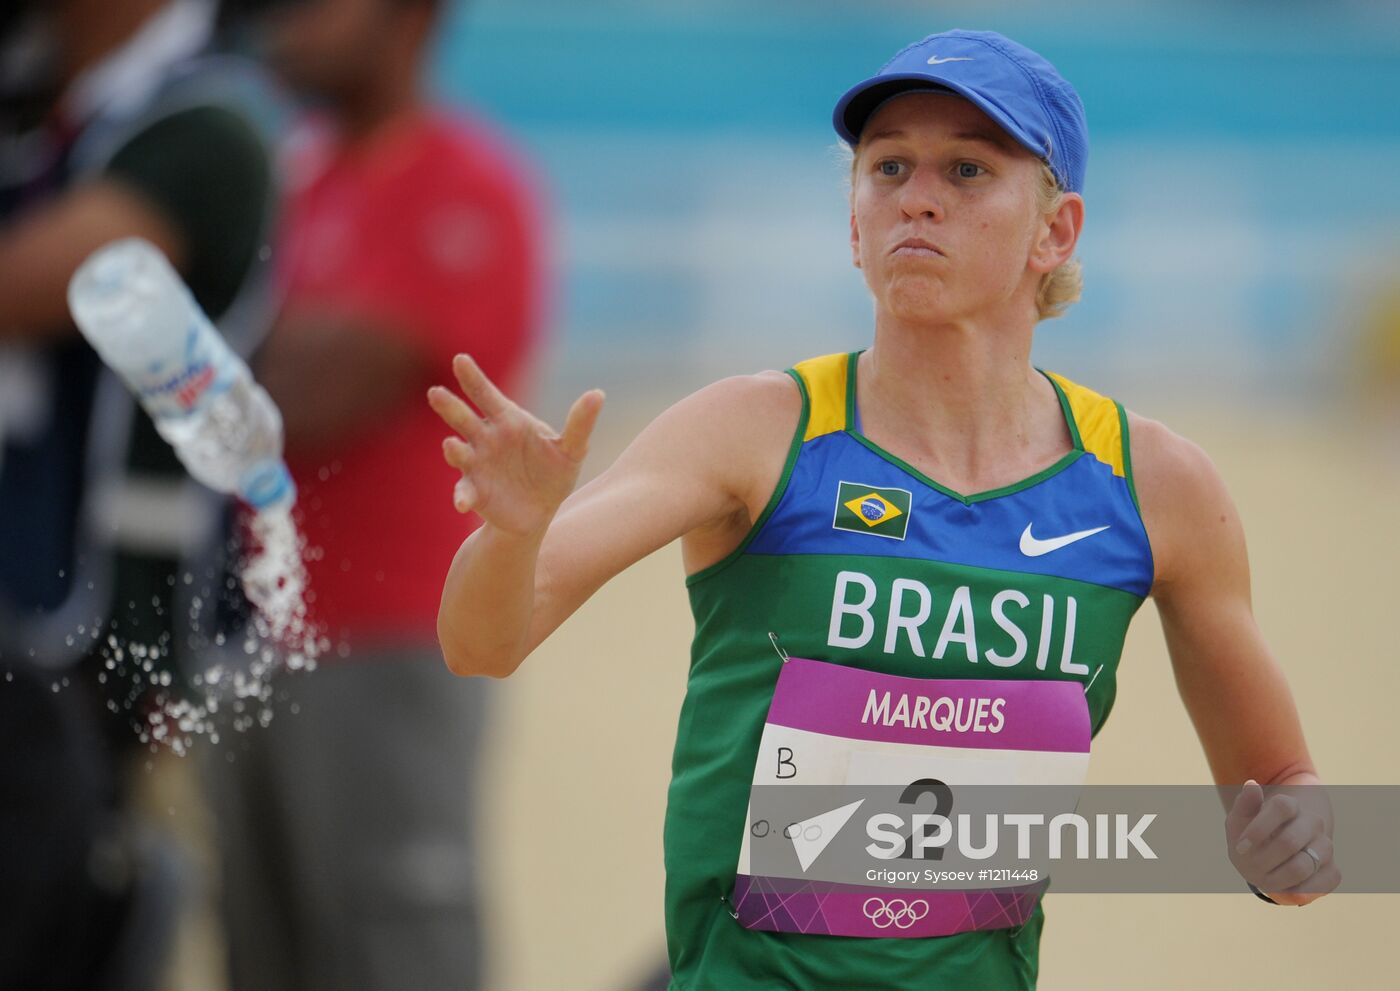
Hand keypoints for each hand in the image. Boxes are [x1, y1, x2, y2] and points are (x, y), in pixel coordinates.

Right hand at [427, 354, 603, 535]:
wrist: (540, 512)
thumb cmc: (553, 473)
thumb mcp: (571, 450)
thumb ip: (580, 424)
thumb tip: (598, 394)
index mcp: (508, 420)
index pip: (486, 394)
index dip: (473, 378)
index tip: (460, 359)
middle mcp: (486, 439)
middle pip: (464, 418)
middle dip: (450, 406)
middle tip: (436, 392)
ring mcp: (476, 465)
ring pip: (459, 452)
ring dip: (453, 449)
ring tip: (451, 445)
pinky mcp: (475, 492)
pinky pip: (464, 491)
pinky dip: (462, 496)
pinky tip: (463, 504)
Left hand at [1225, 780, 1339, 905]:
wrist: (1274, 851)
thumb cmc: (1253, 833)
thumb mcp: (1240, 819)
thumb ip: (1245, 804)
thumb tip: (1251, 785)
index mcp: (1289, 805)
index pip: (1281, 806)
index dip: (1259, 827)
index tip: (1240, 846)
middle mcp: (1312, 823)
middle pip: (1290, 840)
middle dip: (1264, 858)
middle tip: (1250, 868)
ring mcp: (1325, 846)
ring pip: (1305, 865)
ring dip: (1278, 877)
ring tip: (1265, 879)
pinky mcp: (1333, 870)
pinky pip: (1324, 883)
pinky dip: (1301, 891)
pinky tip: (1285, 889)